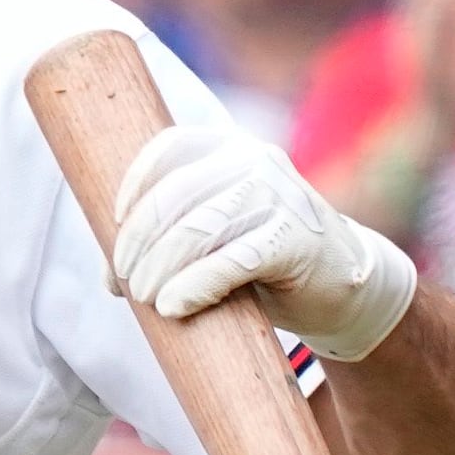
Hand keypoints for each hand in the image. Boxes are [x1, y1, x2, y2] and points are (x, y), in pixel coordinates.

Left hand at [110, 116, 423, 360]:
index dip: (134, 184)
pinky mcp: (296, 240)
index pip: (169, 148)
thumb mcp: (218, 234)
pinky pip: (232, 261)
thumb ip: (173, 234)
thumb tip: (108, 274)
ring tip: (144, 298)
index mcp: (232, 149)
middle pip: (175, 195)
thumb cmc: (267, 260)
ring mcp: (280, 198)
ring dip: (160, 267)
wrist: (346, 287)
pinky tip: (173, 306)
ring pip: (198, 229)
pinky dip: (194, 286)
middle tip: (124, 281)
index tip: (115, 224)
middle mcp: (256, 163)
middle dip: (138, 242)